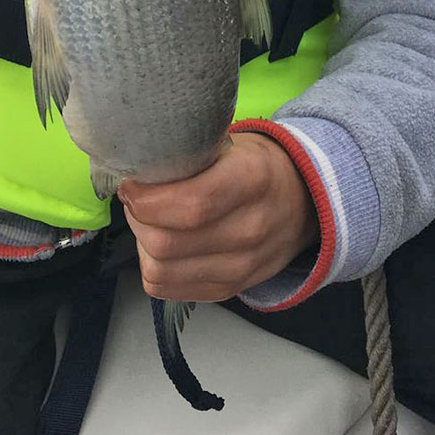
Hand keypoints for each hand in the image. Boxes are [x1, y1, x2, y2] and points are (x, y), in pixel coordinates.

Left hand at [119, 133, 318, 301]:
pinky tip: (162, 243)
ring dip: (142, 243)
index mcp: (252, 180)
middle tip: (136, 198)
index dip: (148, 197)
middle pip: (167, 241)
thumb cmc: (258, 166)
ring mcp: (241, 267)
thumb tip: (138, 163)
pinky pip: (165, 288)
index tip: (131, 183)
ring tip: (149, 220)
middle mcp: (249, 229)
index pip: (191, 203)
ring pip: (161, 269)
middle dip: (137, 217)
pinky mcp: (227, 290)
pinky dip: (153, 265)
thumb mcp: (233, 144)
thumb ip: (192, 154)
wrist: (303, 204)